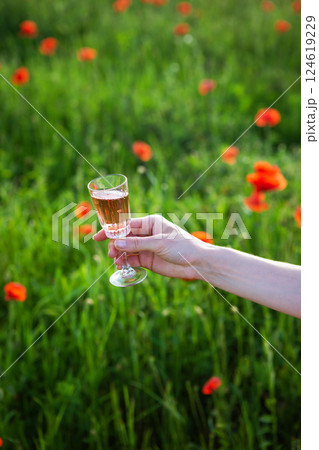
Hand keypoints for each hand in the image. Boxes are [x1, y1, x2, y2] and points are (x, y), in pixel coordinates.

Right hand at [93, 214, 207, 278]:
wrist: (196, 263)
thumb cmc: (182, 246)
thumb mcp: (159, 243)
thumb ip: (137, 244)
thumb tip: (117, 243)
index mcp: (151, 223)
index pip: (127, 225)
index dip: (112, 230)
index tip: (99, 236)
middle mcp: (147, 234)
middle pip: (125, 237)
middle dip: (115, 244)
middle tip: (110, 253)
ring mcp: (147, 247)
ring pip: (127, 249)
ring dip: (119, 254)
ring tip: (116, 261)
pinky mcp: (148, 260)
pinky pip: (133, 260)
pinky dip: (125, 262)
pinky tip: (121, 266)